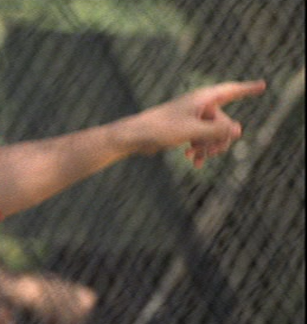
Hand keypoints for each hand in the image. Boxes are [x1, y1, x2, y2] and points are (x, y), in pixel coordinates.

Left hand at [130, 80, 265, 166]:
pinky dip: (200, 149)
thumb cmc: (161, 129)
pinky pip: (202, 139)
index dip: (247, 89)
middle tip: (208, 152)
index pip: (230, 91)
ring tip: (196, 158)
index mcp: (202, 99)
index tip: (263, 85)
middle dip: (219, 139)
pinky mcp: (184, 129)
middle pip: (224, 123)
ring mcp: (192, 117)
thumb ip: (217, 131)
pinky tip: (193, 161)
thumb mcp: (192, 131)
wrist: (135, 136)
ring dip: (208, 147)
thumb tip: (239, 130)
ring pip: (213, 134)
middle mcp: (199, 105)